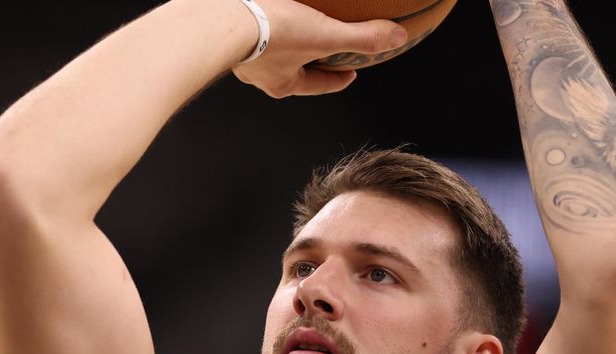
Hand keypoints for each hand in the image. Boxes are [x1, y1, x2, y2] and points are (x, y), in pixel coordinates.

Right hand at [232, 0, 407, 97]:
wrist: (219, 18)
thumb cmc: (269, 33)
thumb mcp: (324, 35)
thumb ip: (362, 38)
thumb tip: (397, 38)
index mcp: (283, 82)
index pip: (318, 85)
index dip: (338, 79)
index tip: (351, 72)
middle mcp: (260, 73)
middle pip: (293, 68)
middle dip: (310, 58)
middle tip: (325, 46)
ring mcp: (241, 54)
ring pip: (270, 49)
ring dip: (284, 38)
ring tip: (294, 21)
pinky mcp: (227, 29)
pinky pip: (252, 25)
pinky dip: (263, 19)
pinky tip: (266, 6)